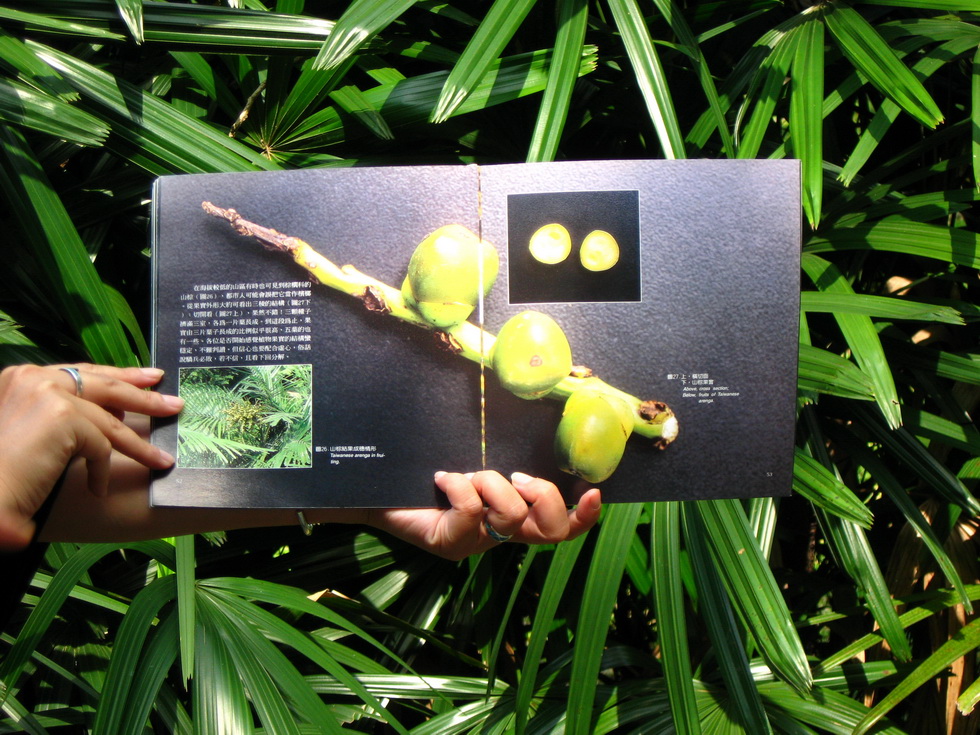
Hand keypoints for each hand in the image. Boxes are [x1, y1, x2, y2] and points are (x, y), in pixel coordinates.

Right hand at [0, 364, 182, 549]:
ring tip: (163, 460)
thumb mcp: (33, 431)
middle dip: (145, 398)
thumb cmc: (4, 471)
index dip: (120, 376)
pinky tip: (98, 489)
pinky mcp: (63, 418)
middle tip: (173, 404)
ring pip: (110, 422)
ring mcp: (50, 395)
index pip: (83, 373)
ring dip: (139, 446)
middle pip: (105, 387)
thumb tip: (113, 415)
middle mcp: (36, 378)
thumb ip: (64, 414)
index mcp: (24, 377)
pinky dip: (101, 472)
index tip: (148, 378)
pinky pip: (100, 447)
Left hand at [368, 470, 601, 559]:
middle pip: (550, 532)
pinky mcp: (450, 544)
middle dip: (542, 495)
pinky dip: (459, 485)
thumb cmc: (427, 473)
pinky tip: (441, 477)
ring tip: (465, 475)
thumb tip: (528, 439)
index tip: (592, 491)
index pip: (560, 530)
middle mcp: (498, 537)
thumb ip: (500, 461)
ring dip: (491, 483)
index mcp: (511, 519)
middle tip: (515, 477)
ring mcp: (475, 544)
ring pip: (510, 517)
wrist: (376, 490)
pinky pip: (472, 511)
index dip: (582, 517)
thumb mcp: (473, 463)